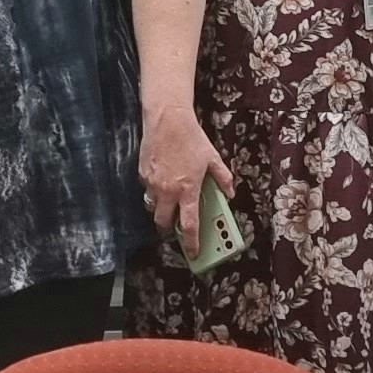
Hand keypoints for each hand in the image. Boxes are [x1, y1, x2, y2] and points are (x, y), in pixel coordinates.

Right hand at [139, 102, 233, 263]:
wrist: (167, 119)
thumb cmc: (192, 138)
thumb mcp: (213, 158)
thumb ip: (223, 178)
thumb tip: (230, 192)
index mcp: (188, 190)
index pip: (189, 225)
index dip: (191, 243)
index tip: (193, 253)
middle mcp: (168, 191)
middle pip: (163, 223)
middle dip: (169, 229)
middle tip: (176, 226)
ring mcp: (153, 183)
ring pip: (152, 207)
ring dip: (161, 210)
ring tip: (170, 203)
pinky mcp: (142, 174)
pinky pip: (147, 190)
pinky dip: (154, 191)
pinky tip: (162, 181)